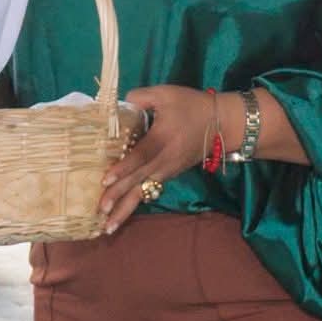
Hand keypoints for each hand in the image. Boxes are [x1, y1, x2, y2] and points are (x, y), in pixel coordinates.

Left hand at [98, 85, 218, 234]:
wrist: (221, 124)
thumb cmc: (192, 106)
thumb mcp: (166, 93)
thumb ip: (140, 97)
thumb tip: (120, 106)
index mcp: (163, 139)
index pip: (141, 156)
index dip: (123, 168)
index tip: (106, 180)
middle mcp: (164, 160)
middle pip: (139, 181)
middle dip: (119, 197)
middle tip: (100, 212)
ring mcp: (167, 171)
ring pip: (143, 192)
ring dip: (125, 209)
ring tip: (108, 227)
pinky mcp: (169, 175)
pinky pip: (149, 191)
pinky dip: (135, 202)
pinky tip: (121, 214)